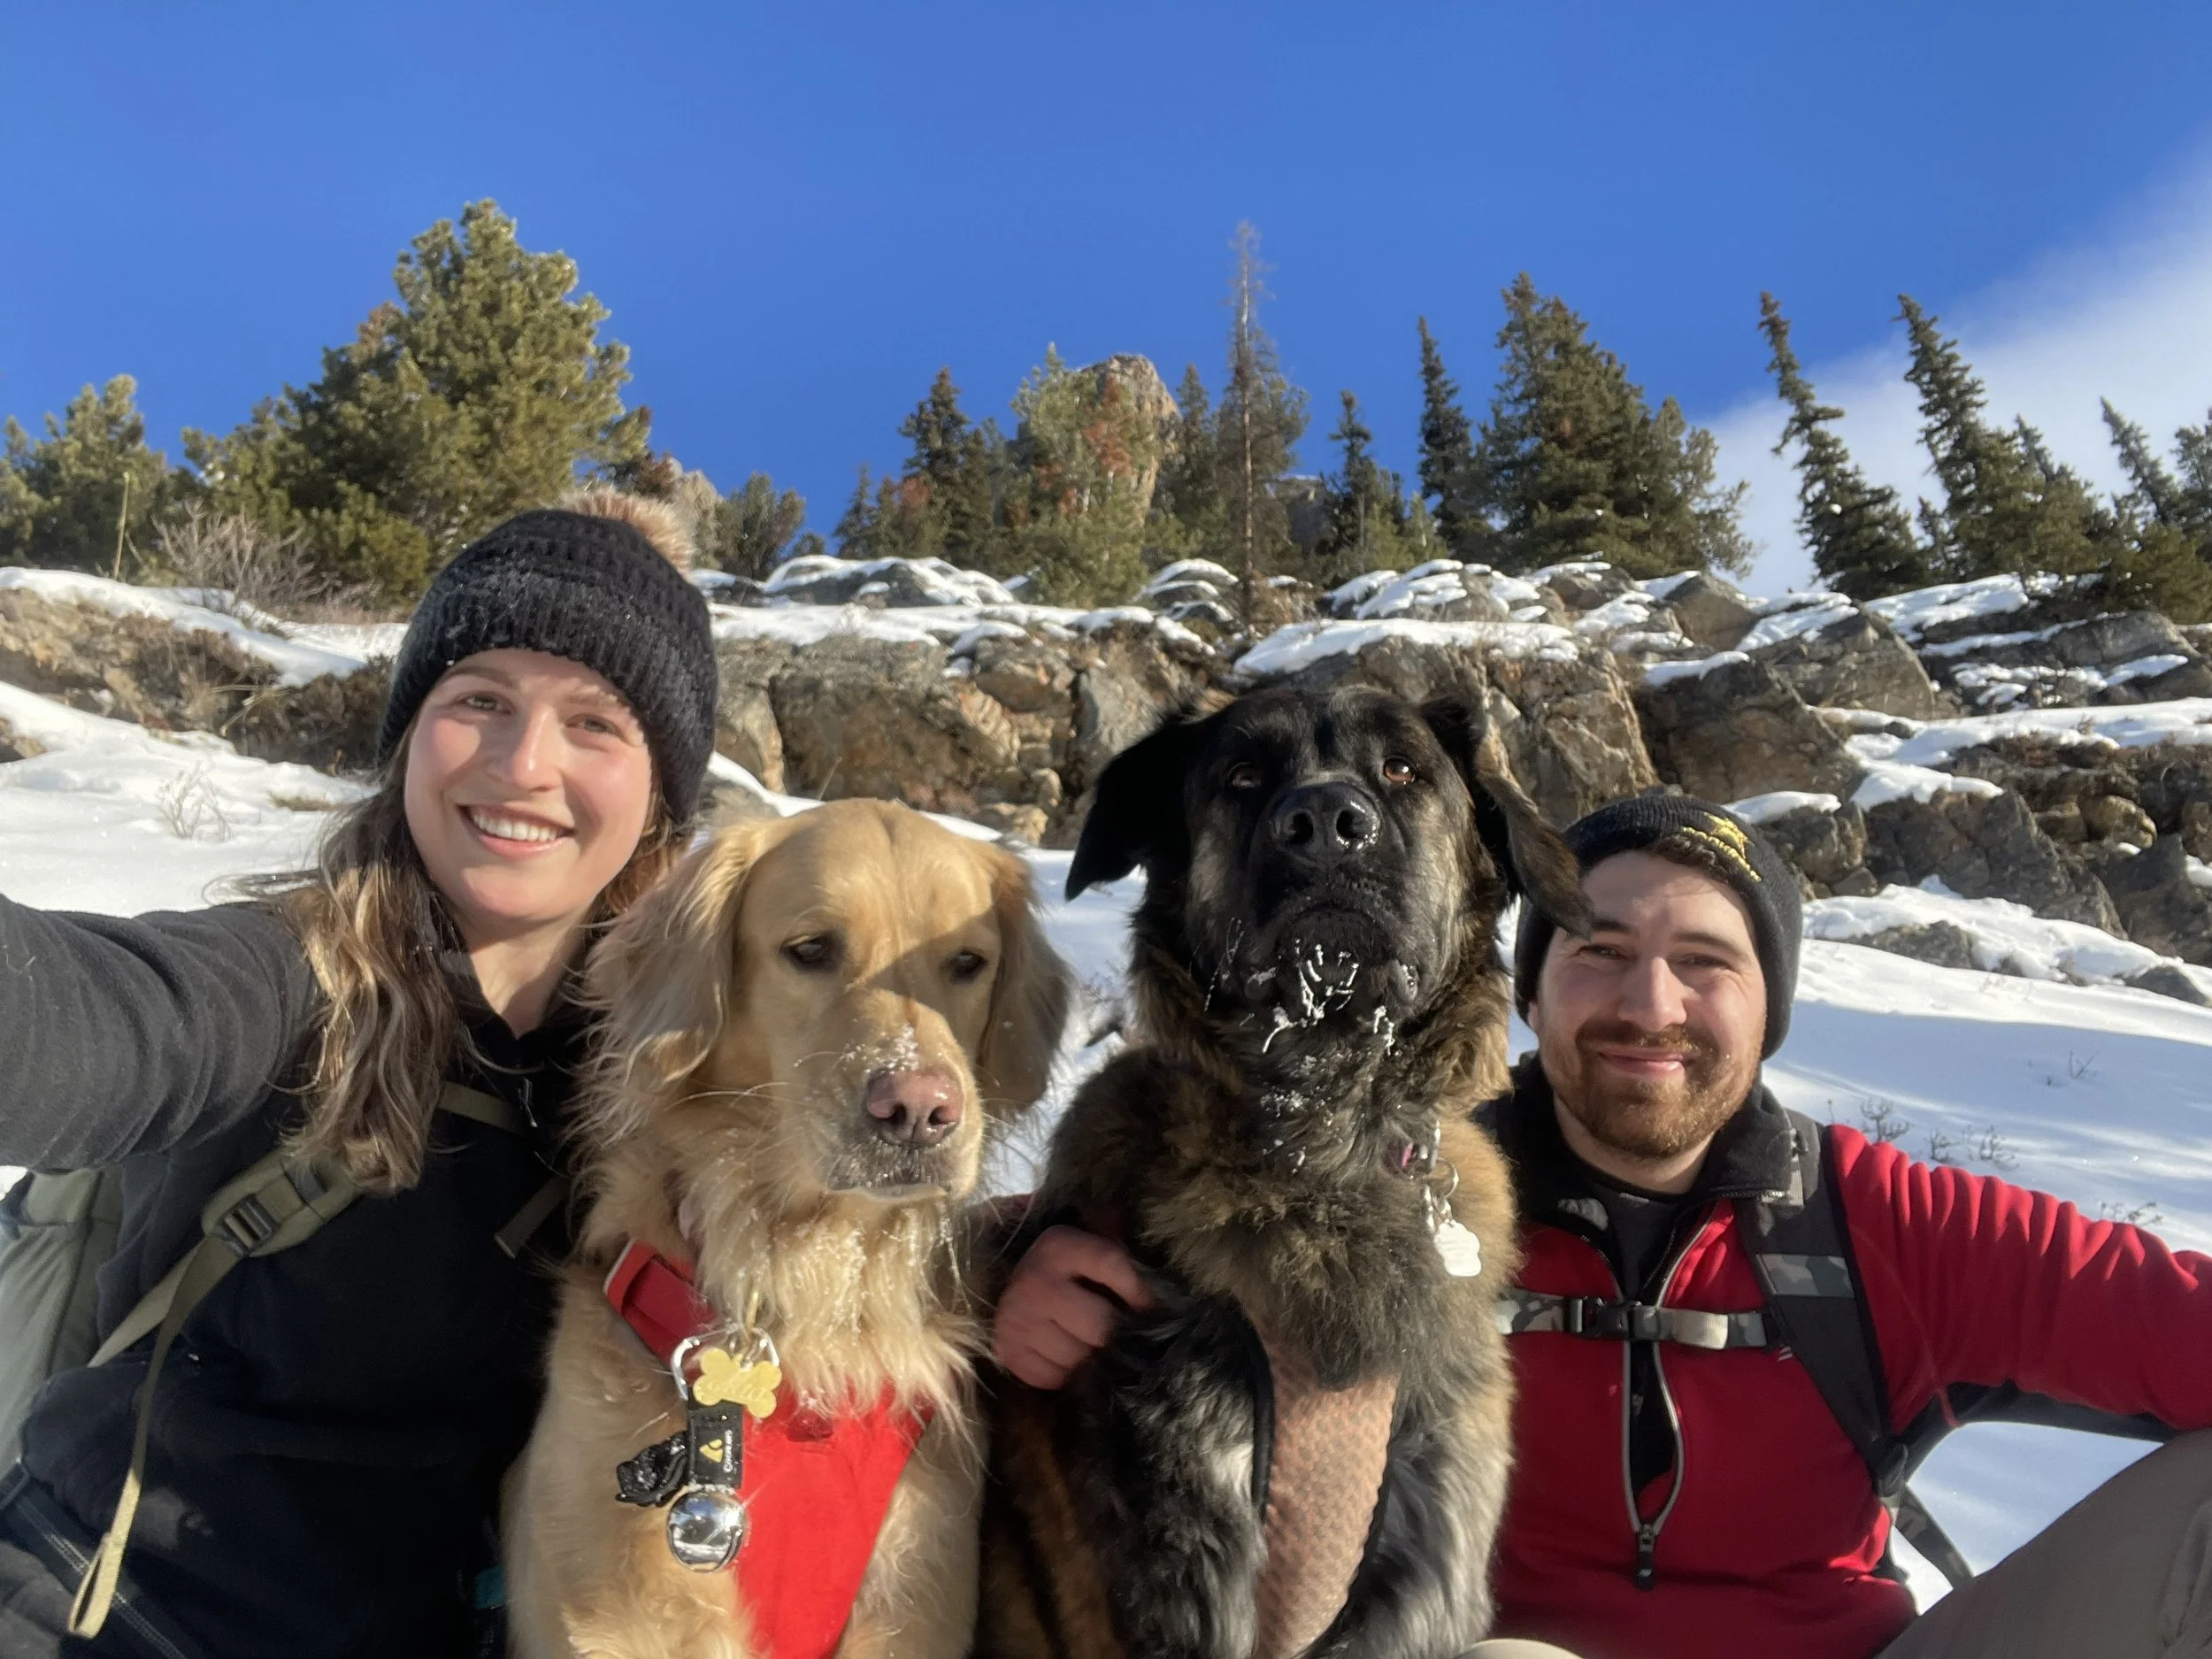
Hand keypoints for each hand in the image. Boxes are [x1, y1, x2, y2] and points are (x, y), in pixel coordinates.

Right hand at [991, 1224, 1150, 1388]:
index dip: (1138, 1291)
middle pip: (1100, 1326)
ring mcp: (1016, 1318)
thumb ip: (1125, 1263)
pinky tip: (1066, 1356)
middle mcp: (1034, 1281)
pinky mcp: (1006, 1350)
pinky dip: (1066, 1375)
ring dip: (1092, 1358)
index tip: (1151, 1309)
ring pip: (1078, 1358)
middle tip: (1121, 1337)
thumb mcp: (1094, 1248)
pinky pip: (1052, 1378)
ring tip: (1091, 1346)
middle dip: (1116, 1335)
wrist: (1016, 1285)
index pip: (1111, 1265)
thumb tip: (1164, 1300)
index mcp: (1059, 1246)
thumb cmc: (1070, 1269)